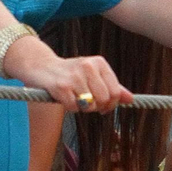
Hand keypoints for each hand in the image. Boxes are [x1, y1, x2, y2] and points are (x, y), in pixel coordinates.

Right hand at [5, 36, 132, 111]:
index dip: (111, 104)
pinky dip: (69, 108)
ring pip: (90, 106)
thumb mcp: (92, 76)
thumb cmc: (69, 73)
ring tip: (74, 98)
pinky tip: (63, 98)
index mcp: (98, 63)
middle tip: (86, 103)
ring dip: (82, 108)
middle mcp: (88, 66)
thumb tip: (131, 99)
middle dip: (96, 107)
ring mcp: (74, 76)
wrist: (40, 66)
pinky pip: (74, 108)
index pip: (116, 92)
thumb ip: (112, 87)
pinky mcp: (61, 86)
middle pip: (104, 100)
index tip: (102, 105)